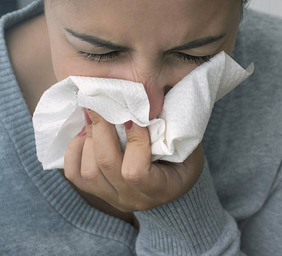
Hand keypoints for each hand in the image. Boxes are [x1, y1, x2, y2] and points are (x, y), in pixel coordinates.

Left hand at [63, 108, 203, 211]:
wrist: (173, 184)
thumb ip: (172, 130)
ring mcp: (112, 198)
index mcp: (160, 190)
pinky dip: (74, 150)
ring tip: (94, 113)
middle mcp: (133, 199)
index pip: (135, 171)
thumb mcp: (187, 147)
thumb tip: (148, 102)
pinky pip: (75, 174)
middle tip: (101, 101)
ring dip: (89, 137)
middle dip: (102, 129)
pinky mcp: (97, 192)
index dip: (132, 140)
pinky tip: (84, 132)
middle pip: (107, 165)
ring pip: (88, 171)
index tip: (133, 114)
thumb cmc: (184, 160)